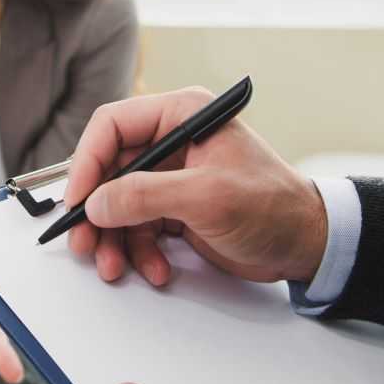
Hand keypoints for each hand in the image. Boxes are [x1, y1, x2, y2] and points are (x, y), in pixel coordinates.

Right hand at [64, 87, 327, 285]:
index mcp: (182, 115)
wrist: (307, 245)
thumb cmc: (275, 207)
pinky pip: (137, 226)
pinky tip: (154, 268)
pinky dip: (138, 251)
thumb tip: (97, 203)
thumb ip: (146, 196)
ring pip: (118, 203)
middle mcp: (173, 140)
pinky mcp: (175, 207)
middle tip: (84, 242)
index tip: (77, 199)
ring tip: (115, 267)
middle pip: (109, 170)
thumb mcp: (207, 197)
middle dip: (96, 211)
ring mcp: (172, 176)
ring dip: (113, 239)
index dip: (87, 162)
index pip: (113, 126)